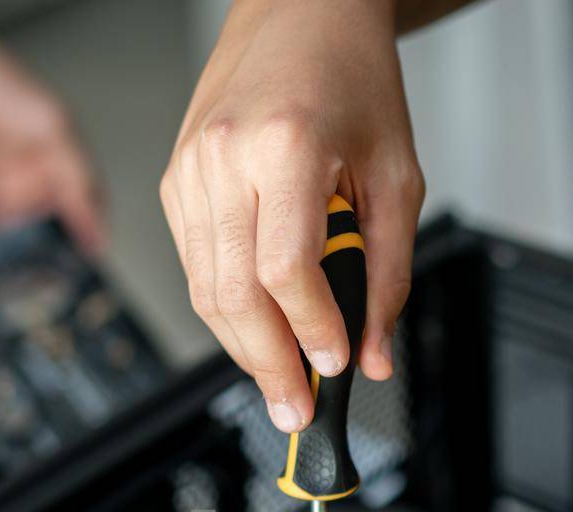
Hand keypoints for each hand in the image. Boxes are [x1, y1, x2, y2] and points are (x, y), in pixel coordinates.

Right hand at [161, 0, 423, 431]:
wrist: (301, 16)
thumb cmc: (351, 80)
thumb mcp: (397, 175)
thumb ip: (389, 272)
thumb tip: (374, 353)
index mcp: (284, 147)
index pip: (285, 270)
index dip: (310, 330)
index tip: (336, 364)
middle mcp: (224, 158)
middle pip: (233, 294)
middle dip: (268, 365)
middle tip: (296, 410)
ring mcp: (190, 170)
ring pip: (205, 289)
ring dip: (243, 348)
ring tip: (280, 385)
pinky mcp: (176, 181)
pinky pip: (196, 265)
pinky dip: (227, 309)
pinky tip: (258, 330)